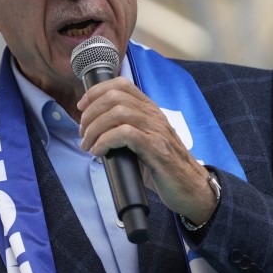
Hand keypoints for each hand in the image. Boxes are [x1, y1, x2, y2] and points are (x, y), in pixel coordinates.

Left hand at [76, 77, 217, 224]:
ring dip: (94, 129)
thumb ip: (125, 133)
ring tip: (88, 145)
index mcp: (150, 110)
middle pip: (115, 97)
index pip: (122, 84)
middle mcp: (153, 115)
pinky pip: (125, 134)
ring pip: (118, 113)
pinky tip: (99, 152)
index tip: (81, 107)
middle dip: (91, 113)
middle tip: (83, 133)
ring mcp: (156, 130)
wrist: (191, 188)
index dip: (96, 92)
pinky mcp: (156, 148)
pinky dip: (105, 141)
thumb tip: (95, 135)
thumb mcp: (143, 144)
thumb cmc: (164, 168)